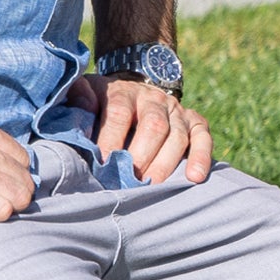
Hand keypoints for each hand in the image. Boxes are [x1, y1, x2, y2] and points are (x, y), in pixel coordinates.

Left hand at [66, 70, 212, 185]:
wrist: (133, 92)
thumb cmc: (101, 103)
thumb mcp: (84, 94)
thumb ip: (76, 99)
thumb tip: (78, 110)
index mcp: (123, 92)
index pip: (119, 112)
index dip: (111, 137)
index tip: (103, 163)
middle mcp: (154, 99)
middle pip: (154, 125)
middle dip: (141, 155)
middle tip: (128, 181)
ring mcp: (177, 110)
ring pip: (178, 135)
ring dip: (165, 163)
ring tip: (152, 187)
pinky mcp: (195, 121)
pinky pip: (203, 138)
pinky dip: (202, 157)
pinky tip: (195, 177)